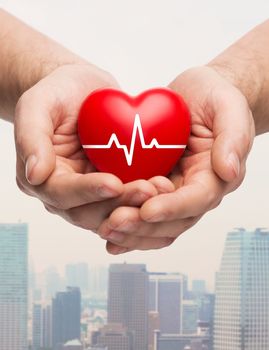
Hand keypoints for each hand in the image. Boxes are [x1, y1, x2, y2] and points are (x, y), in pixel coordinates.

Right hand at [14, 63, 162, 235]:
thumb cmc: (57, 92)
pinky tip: (164, 186)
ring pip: (111, 211)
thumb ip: (31, 137)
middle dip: (119, 203)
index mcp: (41, 177)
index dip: (87, 191)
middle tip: (148, 189)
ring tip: (160, 188)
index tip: (114, 182)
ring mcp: (90, 192)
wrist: (83, 90)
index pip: (61, 194)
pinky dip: (144, 198)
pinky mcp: (112, 186)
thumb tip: (35, 175)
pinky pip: (127, 199)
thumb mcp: (37, 104)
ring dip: (136, 205)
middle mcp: (65, 192)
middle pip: (89, 212)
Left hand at [98, 66, 254, 252]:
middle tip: (115, 222)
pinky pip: (140, 211)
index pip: (196, 199)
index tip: (147, 210)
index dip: (172, 207)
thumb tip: (229, 170)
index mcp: (214, 176)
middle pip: (173, 221)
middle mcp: (194, 191)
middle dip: (144, 226)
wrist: (195, 97)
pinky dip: (125, 225)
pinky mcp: (154, 186)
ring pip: (155, 224)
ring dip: (131, 231)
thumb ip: (233, 137)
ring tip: (105, 229)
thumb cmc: (213, 97)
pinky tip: (105, 230)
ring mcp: (173, 191)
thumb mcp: (228, 106)